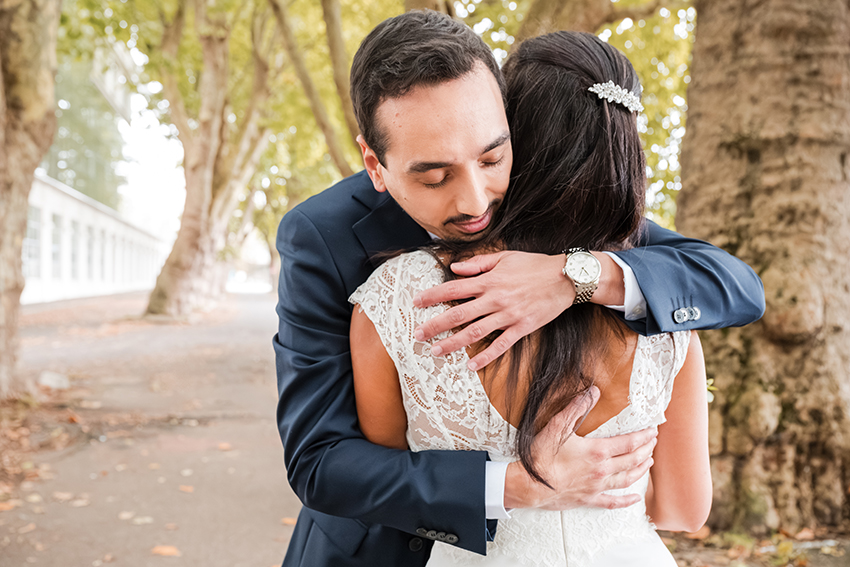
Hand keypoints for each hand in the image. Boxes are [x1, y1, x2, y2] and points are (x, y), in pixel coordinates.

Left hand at [413, 251, 573, 370]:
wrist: (566, 277)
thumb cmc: (534, 265)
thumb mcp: (504, 257)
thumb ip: (477, 264)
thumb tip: (454, 268)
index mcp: (489, 280)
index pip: (453, 289)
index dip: (432, 296)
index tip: (416, 302)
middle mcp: (495, 299)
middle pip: (458, 314)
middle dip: (435, 325)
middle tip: (417, 334)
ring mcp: (508, 315)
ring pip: (475, 332)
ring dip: (453, 343)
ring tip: (436, 350)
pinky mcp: (522, 328)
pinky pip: (500, 345)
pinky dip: (485, 357)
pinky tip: (471, 366)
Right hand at [504, 387, 656, 510]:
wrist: (529, 485)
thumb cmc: (542, 456)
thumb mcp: (557, 426)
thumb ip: (577, 408)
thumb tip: (594, 391)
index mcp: (598, 451)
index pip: (629, 443)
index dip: (644, 436)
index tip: (653, 430)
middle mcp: (602, 470)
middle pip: (632, 460)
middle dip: (646, 450)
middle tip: (653, 443)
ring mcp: (597, 487)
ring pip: (627, 479)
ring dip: (640, 470)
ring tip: (649, 462)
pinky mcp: (589, 499)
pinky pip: (612, 502)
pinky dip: (626, 501)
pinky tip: (635, 499)